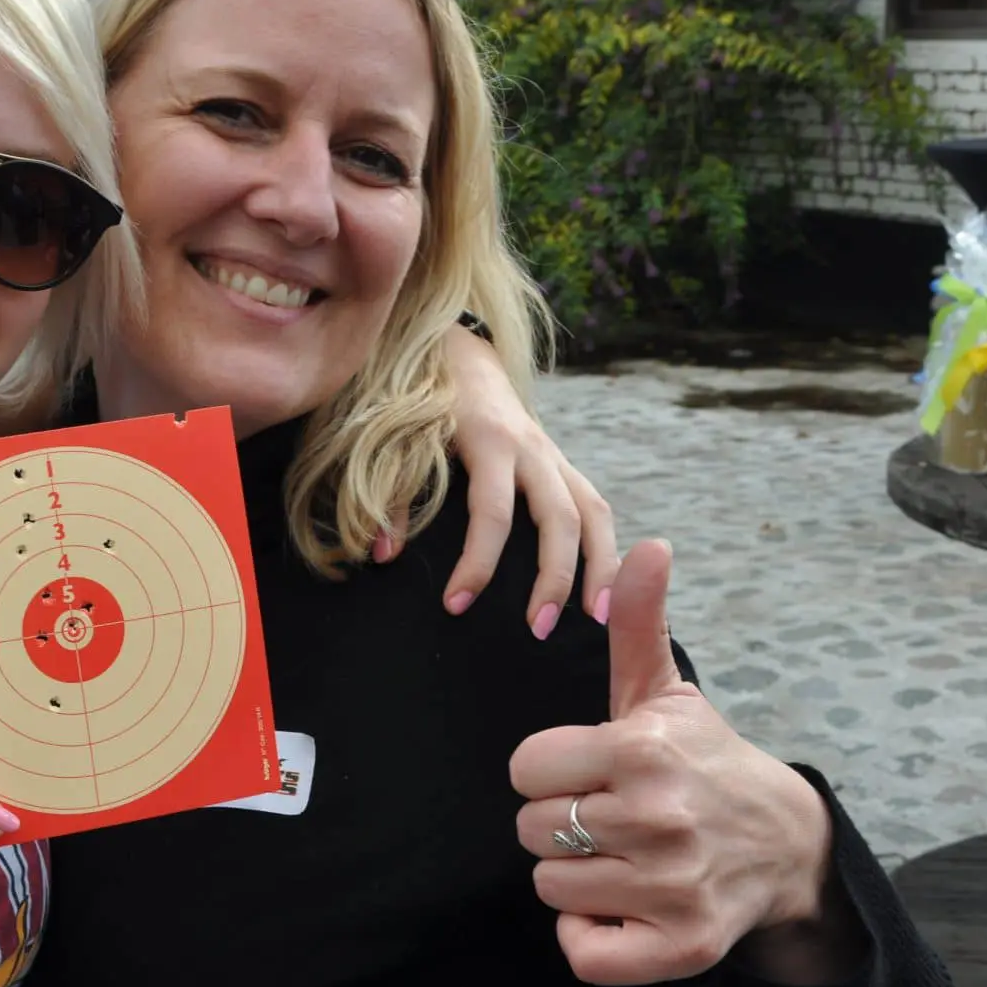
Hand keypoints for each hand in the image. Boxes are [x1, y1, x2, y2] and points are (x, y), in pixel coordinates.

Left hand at [374, 326, 618, 637]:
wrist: (458, 355)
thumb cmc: (422, 400)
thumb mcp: (399, 436)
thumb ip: (391, 493)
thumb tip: (382, 553)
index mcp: (490, 439)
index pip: (492, 512)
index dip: (476, 562)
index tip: (455, 605)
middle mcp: (532, 447)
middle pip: (559, 518)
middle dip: (554, 577)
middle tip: (539, 631)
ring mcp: (554, 455)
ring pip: (594, 513)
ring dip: (599, 568)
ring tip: (598, 620)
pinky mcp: (562, 464)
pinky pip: (595, 508)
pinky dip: (605, 548)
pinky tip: (601, 590)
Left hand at [508, 541, 842, 986]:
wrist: (785, 844)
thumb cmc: (703, 761)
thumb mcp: (665, 692)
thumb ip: (638, 621)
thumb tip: (646, 545)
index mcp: (641, 751)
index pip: (523, 768)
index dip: (547, 770)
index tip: (588, 770)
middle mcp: (658, 819)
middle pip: (531, 830)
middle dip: (560, 823)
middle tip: (608, 815)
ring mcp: (672, 888)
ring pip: (551, 888)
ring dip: (577, 877)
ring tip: (624, 856)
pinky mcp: (682, 948)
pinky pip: (584, 951)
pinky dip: (593, 937)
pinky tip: (626, 907)